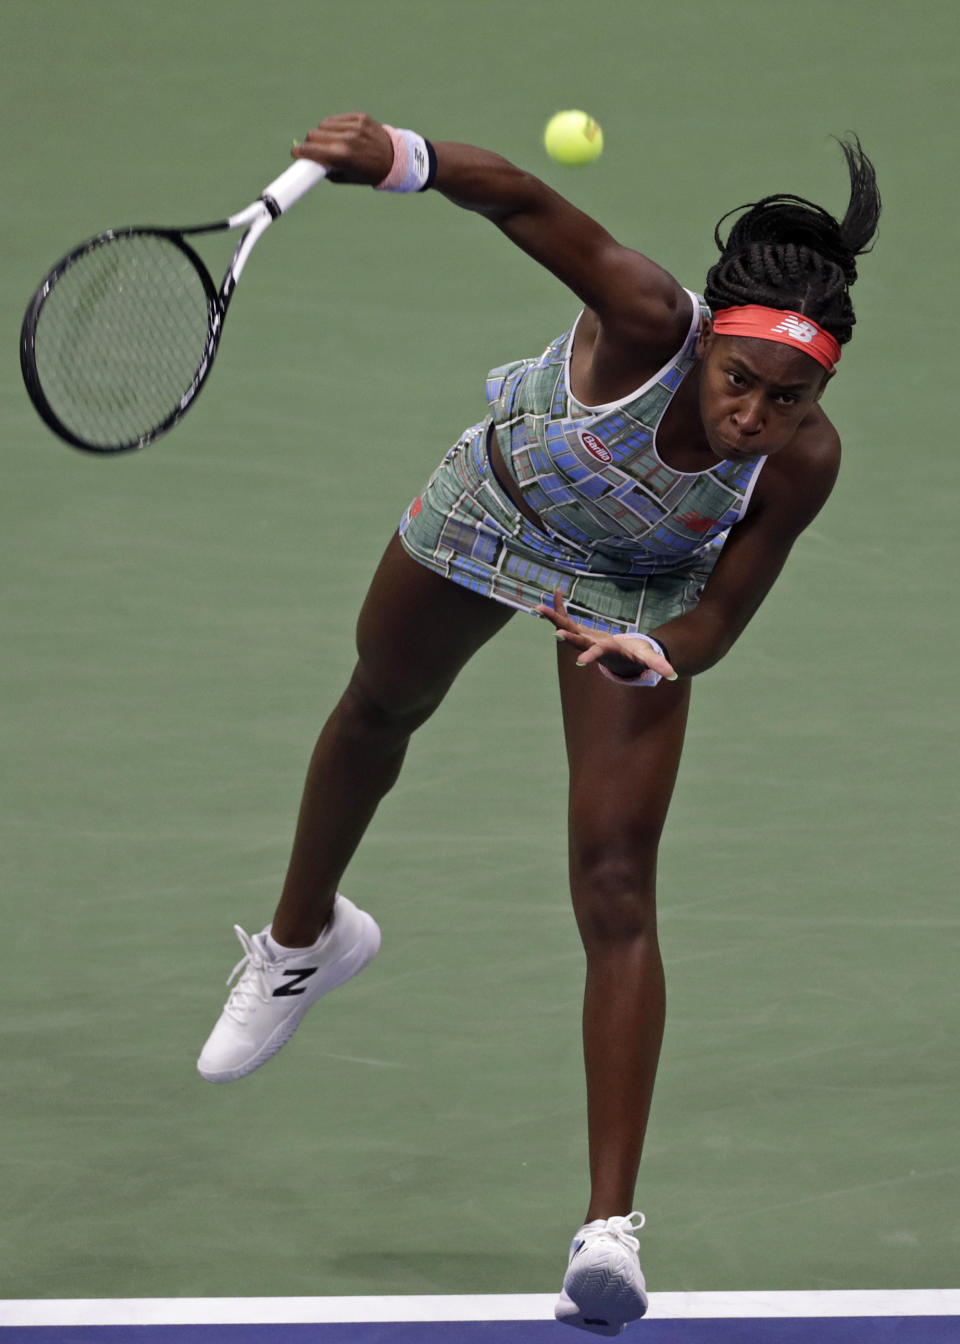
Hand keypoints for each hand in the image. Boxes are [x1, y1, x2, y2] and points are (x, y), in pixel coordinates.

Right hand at [292, 113, 393, 184]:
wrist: (394, 159)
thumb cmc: (368, 173)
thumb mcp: (346, 177)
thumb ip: (326, 169)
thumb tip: (309, 161)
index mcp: (342, 156)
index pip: (310, 149)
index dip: (299, 152)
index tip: (295, 153)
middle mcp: (347, 138)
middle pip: (313, 134)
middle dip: (310, 143)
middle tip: (313, 150)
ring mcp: (354, 126)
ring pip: (323, 125)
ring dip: (322, 133)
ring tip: (329, 142)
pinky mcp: (359, 117)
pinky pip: (336, 119)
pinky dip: (334, 126)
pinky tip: (339, 134)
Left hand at [535, 588, 676, 679]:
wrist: (618, 658)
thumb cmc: (634, 657)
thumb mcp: (646, 659)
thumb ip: (658, 665)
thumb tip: (673, 674)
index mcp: (605, 651)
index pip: (597, 654)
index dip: (589, 656)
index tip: (579, 662)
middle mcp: (589, 646)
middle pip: (576, 640)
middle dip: (566, 636)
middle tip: (554, 633)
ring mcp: (582, 638)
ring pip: (565, 627)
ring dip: (552, 618)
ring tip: (537, 607)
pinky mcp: (578, 630)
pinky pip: (566, 617)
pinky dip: (560, 606)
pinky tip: (555, 592)